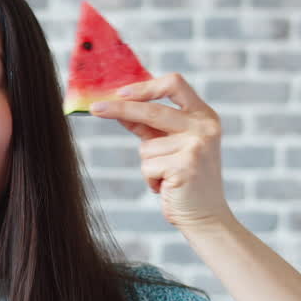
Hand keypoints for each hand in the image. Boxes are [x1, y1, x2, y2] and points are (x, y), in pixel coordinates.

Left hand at [90, 73, 233, 231]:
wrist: (205, 216)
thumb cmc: (185, 181)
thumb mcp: (171, 146)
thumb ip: (150, 126)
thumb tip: (120, 106)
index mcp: (204, 116)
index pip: (175, 84)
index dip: (146, 86)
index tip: (121, 91)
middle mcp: (204, 127)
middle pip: (152, 109)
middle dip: (120, 109)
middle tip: (95, 109)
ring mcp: (196, 145)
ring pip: (145, 146)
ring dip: (148, 165)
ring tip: (167, 177)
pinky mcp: (185, 165)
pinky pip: (147, 166)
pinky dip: (150, 179)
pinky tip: (167, 187)